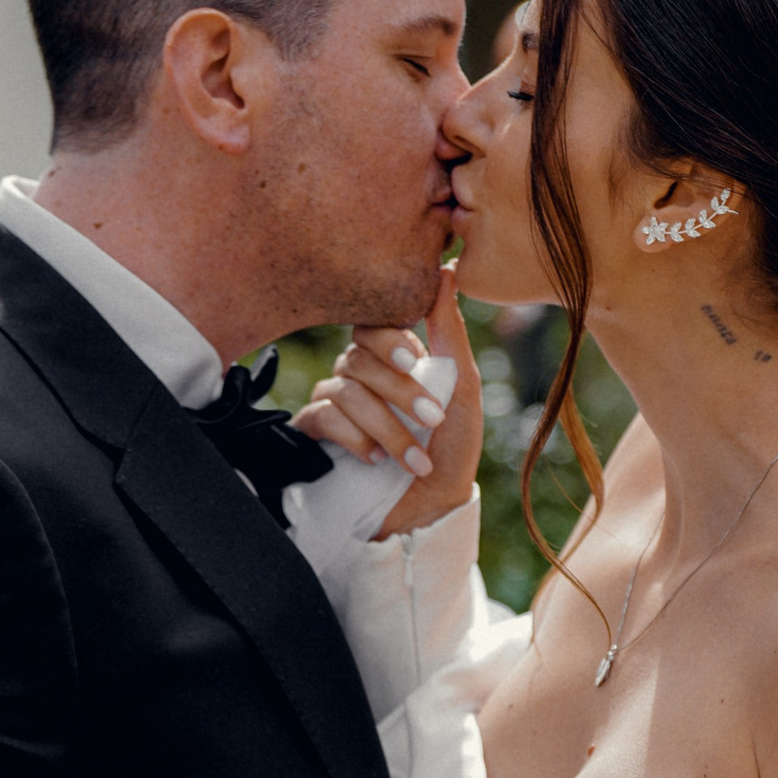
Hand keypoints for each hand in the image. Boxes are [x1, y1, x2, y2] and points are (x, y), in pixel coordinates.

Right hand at [293, 265, 483, 534]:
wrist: (433, 507)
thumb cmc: (452, 448)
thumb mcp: (462, 389)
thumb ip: (449, 332)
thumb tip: (445, 270)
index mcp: (390, 357)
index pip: (371, 325)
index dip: (388, 338)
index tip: (414, 359)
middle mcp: (358, 374)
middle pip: (358, 358)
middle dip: (398, 391)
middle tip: (431, 418)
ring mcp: (334, 403)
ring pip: (345, 391)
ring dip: (387, 427)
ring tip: (415, 460)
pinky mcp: (316, 435)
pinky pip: (322, 418)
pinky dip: (355, 439)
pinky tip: (377, 460)